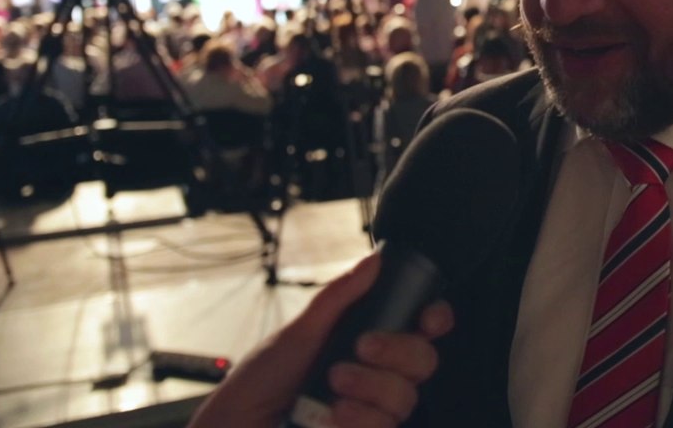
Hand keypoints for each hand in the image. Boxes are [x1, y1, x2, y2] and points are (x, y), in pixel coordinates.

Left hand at [188, 252, 453, 427]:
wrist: (238, 426)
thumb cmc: (260, 382)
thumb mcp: (299, 333)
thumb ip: (339, 298)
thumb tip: (373, 261)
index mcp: (366, 342)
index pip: (420, 328)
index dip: (434, 319)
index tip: (427, 318)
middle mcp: (375, 376)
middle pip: (423, 361)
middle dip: (396, 351)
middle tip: (361, 347)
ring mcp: (371, 410)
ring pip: (406, 397)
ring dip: (368, 387)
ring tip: (331, 386)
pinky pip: (386, 426)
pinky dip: (359, 419)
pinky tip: (331, 417)